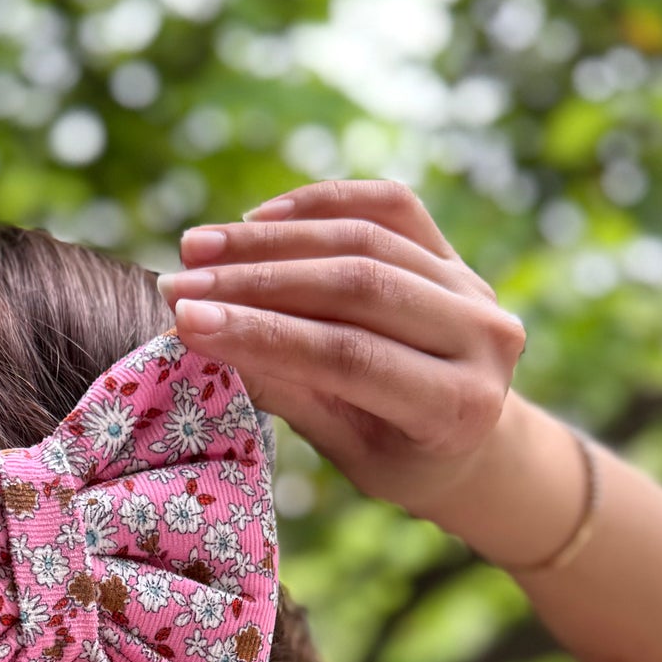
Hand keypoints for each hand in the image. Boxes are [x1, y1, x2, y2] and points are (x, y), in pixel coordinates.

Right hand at [157, 178, 527, 522]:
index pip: (349, 356)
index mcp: (459, 406)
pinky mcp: (455, 251)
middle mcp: (482, 336)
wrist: (472, 442)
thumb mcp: (346, 450)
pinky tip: (258, 219)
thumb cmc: (397, 459)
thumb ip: (289, 391)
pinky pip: (388, 206)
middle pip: (357, 285)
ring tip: (199, 248)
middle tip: (179, 283)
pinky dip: (321, 203)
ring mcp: (473, 286)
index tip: (186, 321)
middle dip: (256, 281)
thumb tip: (203, 336)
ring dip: (272, 239)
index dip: (264, 333)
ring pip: (366, 238)